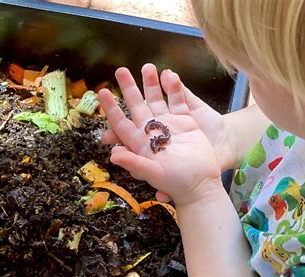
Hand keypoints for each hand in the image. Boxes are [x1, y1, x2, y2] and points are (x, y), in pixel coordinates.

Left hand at [98, 66, 222, 205]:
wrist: (202, 182)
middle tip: (121, 70)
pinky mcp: (186, 122)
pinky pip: (178, 102)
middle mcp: (152, 131)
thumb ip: (135, 164)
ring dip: (151, 84)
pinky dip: (174, 89)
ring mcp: (169, 125)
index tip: (102, 92)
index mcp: (140, 143)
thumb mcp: (155, 174)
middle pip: (137, 106)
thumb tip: (113, 155)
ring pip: (157, 100)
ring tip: (147, 66)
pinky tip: (170, 75)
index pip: (121, 123)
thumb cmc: (176, 183)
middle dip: (129, 88)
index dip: (111, 108)